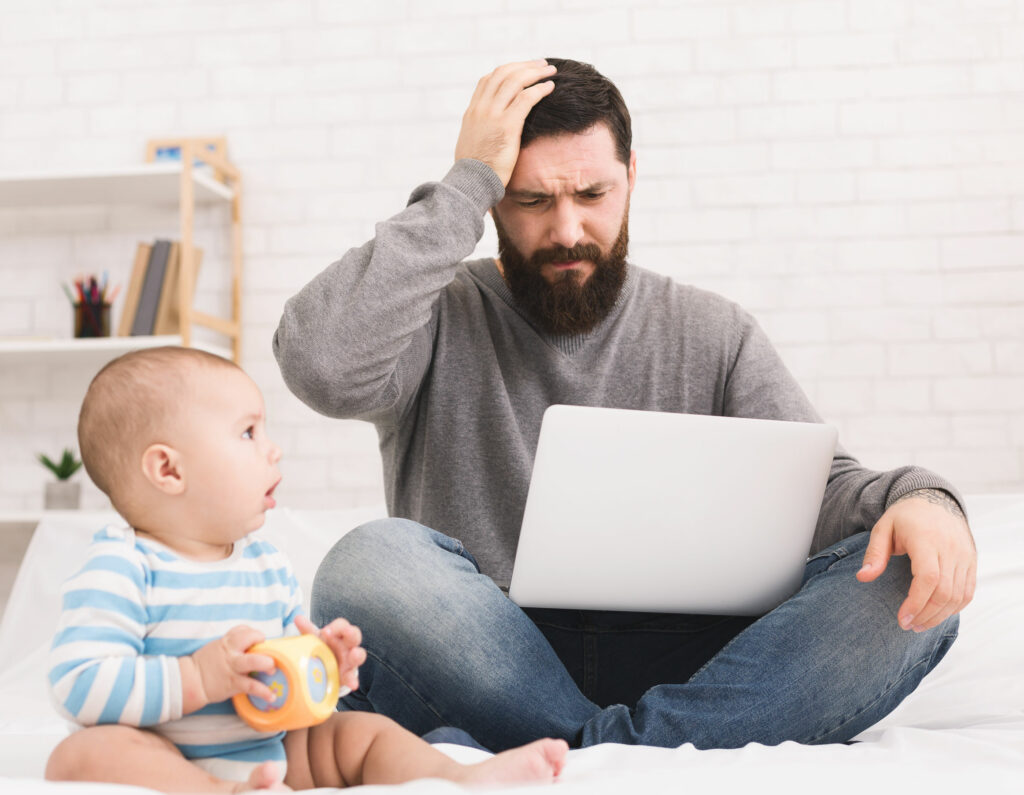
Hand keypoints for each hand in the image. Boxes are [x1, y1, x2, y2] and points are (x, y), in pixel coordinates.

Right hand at [182, 625, 275, 712]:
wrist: (190, 682)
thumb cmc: (205, 664)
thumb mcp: (216, 647)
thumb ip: (230, 643)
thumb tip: (247, 643)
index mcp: (226, 642)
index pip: (242, 630)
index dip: (254, 634)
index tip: (259, 640)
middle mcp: (230, 652)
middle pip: (248, 639)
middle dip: (261, 641)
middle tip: (267, 651)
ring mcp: (233, 667)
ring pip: (253, 661)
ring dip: (266, 664)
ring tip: (272, 670)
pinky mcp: (234, 683)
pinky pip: (252, 686)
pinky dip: (264, 691)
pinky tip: (271, 695)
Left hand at [294, 614, 364, 693]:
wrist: (324, 669)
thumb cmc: (322, 648)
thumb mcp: (315, 639)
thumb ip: (308, 629)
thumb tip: (298, 617)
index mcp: (339, 634)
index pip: (342, 625)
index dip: (337, 627)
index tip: (326, 631)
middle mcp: (347, 645)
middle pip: (354, 636)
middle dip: (351, 634)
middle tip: (346, 633)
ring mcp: (350, 660)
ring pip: (359, 655)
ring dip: (357, 654)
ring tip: (354, 655)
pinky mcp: (348, 675)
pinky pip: (353, 677)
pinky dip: (353, 680)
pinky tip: (353, 684)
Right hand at [454, 59, 556, 185]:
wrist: (472, 183)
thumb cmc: (475, 171)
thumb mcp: (473, 144)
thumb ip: (481, 130)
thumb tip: (490, 131)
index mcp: (472, 111)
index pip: (488, 80)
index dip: (508, 70)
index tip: (522, 70)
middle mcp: (481, 108)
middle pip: (503, 74)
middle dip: (525, 66)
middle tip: (541, 64)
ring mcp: (492, 115)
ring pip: (515, 81)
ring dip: (535, 73)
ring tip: (550, 71)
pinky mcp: (507, 125)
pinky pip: (526, 98)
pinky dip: (539, 89)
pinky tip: (550, 87)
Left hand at [856, 489, 976, 631]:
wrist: (934, 500)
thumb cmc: (905, 517)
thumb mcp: (883, 528)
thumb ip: (874, 554)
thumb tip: (862, 578)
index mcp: (926, 539)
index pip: (928, 578)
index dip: (916, 602)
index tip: (901, 619)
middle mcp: (950, 548)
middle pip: (945, 592)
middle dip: (926, 615)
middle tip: (907, 626)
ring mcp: (964, 555)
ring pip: (959, 595)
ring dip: (939, 616)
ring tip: (919, 624)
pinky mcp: (971, 561)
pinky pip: (968, 591)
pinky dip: (954, 607)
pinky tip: (936, 614)